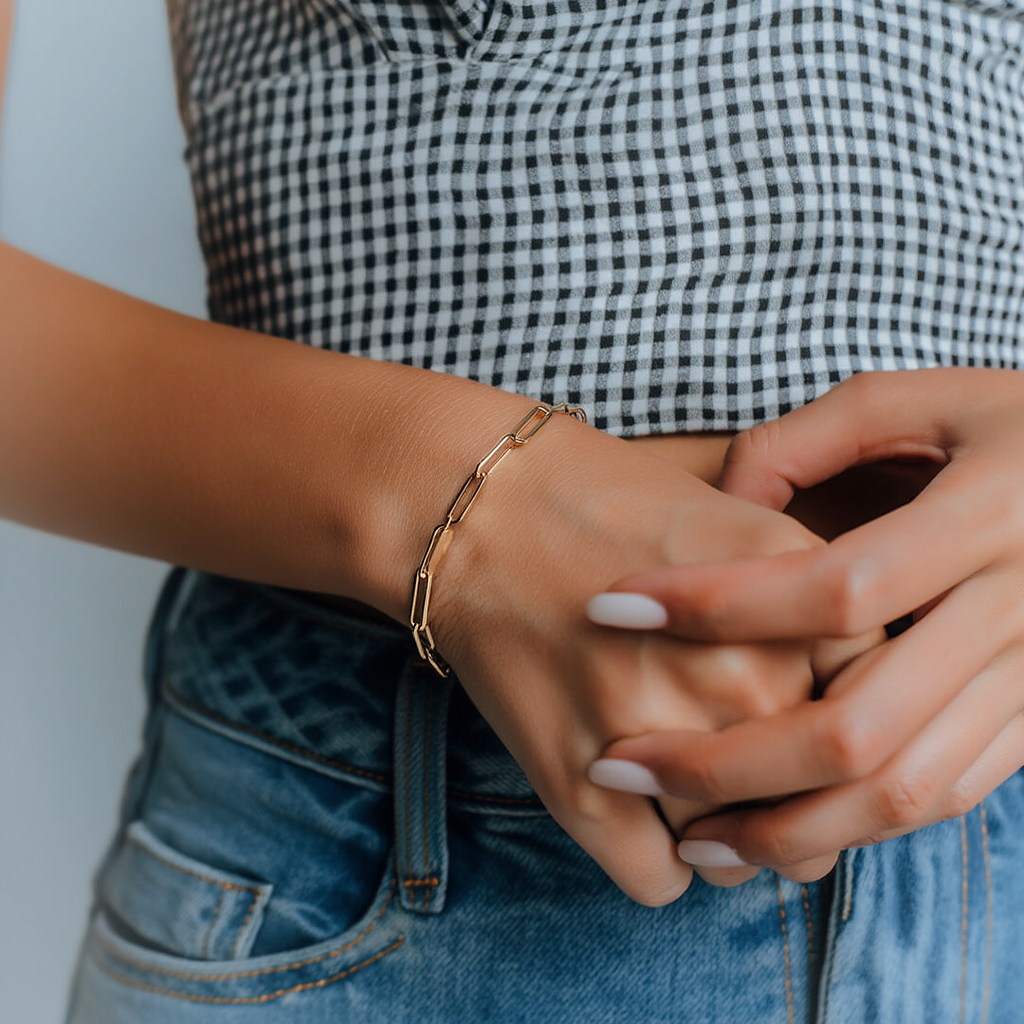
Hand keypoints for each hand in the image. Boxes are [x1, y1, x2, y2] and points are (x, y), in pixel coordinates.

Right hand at [424, 407, 867, 902]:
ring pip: (737, 859)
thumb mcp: (745, 528)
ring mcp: (664, 732)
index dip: (839, 742)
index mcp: (801, 607)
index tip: (801, 737)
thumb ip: (814, 615)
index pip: (874, 730)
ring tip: (678, 784)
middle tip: (735, 765)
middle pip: (814, 808)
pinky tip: (631, 804)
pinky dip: (652, 856)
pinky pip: (658, 881)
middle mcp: (746, 677)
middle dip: (782, 802)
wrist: (487, 511)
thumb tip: (854, 712)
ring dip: (717, 837)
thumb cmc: (612, 509)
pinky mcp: (582, 782)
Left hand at [590, 369, 1023, 882]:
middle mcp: (1020, 614)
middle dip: (725, 762)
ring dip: (785, 828)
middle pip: (856, 728)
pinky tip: (777, 824)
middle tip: (622, 762)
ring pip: (902, 790)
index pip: (832, 587)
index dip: (714, 602)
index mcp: (989, 518)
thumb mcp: (915, 400)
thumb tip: (719, 508)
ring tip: (691, 835)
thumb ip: (804, 441)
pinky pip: (944, 793)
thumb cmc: (1014, 422)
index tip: (611, 606)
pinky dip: (855, 823)